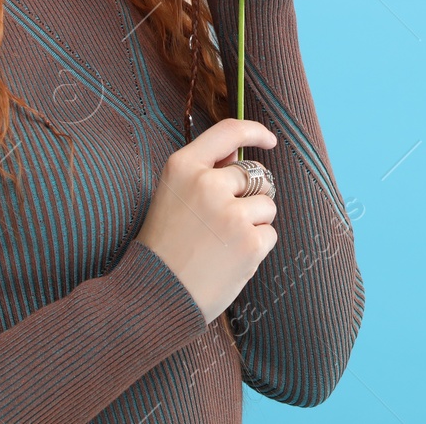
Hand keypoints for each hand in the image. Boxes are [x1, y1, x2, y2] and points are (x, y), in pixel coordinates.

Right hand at [135, 118, 277, 323]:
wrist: (156, 295)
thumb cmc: (164, 246)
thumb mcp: (172, 195)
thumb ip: (205, 172)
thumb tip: (239, 157)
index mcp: (183, 166)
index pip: (229, 131)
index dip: (255, 132)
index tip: (269, 140)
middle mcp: (208, 184)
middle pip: (255, 175)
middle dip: (249, 196)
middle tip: (224, 222)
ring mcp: (230, 213)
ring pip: (267, 205)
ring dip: (254, 223)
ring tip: (224, 243)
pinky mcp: (249, 242)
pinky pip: (270, 233)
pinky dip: (257, 247)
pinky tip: (230, 258)